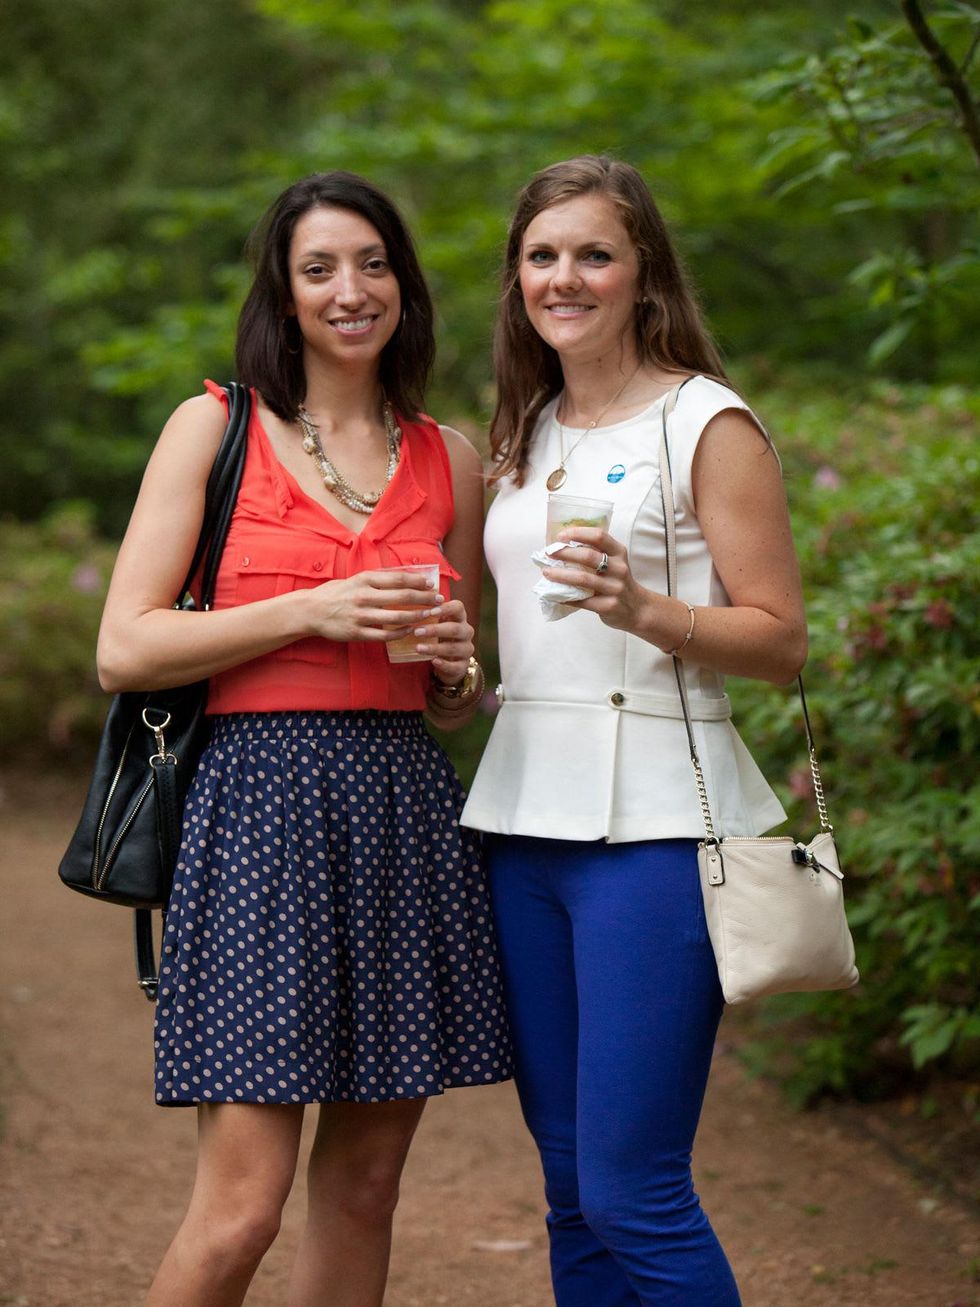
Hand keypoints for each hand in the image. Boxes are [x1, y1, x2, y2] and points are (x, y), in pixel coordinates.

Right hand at [303, 569, 441, 643]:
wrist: (311, 610)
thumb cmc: (337, 593)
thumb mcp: (356, 579)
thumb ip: (378, 580)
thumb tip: (405, 578)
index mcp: (365, 580)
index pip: (399, 579)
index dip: (418, 582)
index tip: (432, 585)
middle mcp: (364, 596)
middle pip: (402, 598)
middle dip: (424, 600)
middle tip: (438, 601)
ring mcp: (361, 616)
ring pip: (396, 617)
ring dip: (417, 617)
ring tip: (430, 617)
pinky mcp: (357, 633)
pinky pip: (384, 635)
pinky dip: (400, 633)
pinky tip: (410, 630)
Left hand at [412, 598, 474, 683]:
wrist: (447, 659)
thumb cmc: (437, 635)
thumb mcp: (433, 622)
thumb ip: (426, 614)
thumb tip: (405, 602)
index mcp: (459, 617)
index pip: (458, 607)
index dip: (446, 608)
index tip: (431, 611)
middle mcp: (466, 632)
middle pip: (455, 629)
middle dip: (435, 630)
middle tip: (417, 631)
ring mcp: (466, 649)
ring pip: (454, 648)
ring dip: (435, 648)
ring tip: (418, 648)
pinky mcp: (463, 665)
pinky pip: (456, 666)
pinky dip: (444, 664)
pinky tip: (433, 661)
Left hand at [543, 526, 654, 633]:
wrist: (637, 608)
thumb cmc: (618, 581)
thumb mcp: (614, 562)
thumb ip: (595, 553)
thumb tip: (561, 546)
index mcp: (619, 553)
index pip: (599, 536)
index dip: (578, 533)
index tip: (560, 536)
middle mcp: (619, 569)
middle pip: (588, 556)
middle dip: (565, 553)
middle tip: (549, 553)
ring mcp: (615, 588)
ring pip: (583, 579)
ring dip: (561, 575)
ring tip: (547, 573)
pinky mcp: (609, 606)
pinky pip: (582, 601)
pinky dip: (566, 597)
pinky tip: (555, 595)